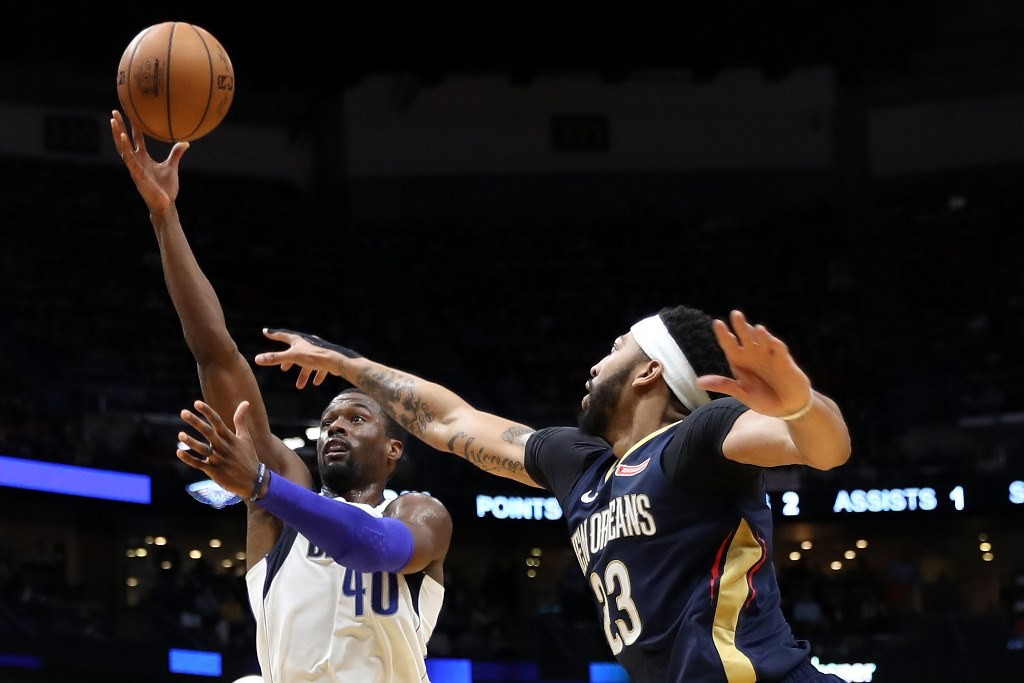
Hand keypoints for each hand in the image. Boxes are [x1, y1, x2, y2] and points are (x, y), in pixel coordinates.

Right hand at [110, 109, 188, 214]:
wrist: (165, 204)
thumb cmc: (166, 188)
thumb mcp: (171, 167)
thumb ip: (176, 154)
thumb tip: (185, 142)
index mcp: (143, 159)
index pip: (137, 139)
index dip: (133, 127)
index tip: (130, 113)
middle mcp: (136, 161)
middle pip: (125, 140)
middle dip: (119, 126)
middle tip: (115, 111)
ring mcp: (134, 167)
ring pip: (122, 147)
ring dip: (117, 133)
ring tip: (113, 119)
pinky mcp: (136, 173)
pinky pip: (129, 158)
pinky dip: (125, 147)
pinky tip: (122, 136)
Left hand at [177, 400, 261, 499]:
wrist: (253, 481)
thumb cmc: (248, 456)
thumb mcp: (246, 437)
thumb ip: (241, 420)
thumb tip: (245, 402)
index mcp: (231, 438)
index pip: (218, 422)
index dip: (207, 412)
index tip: (196, 403)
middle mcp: (224, 447)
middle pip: (208, 432)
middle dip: (196, 422)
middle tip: (183, 412)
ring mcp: (218, 460)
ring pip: (203, 449)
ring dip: (191, 442)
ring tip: (180, 435)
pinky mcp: (214, 471)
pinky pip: (199, 464)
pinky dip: (189, 459)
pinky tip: (179, 452)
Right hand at [254, 328, 349, 388]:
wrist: (336, 360)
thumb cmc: (314, 356)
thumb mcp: (292, 357)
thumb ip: (275, 358)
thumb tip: (256, 359)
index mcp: (298, 340)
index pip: (282, 336)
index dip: (273, 334)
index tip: (265, 332)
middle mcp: (308, 344)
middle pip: (295, 352)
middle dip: (289, 361)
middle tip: (283, 368)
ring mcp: (318, 351)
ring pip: (307, 363)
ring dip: (303, 374)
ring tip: (300, 385)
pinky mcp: (327, 359)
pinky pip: (320, 368)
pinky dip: (317, 375)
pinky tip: (316, 382)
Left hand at [696, 310, 812, 417]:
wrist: (788, 407)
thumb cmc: (764, 399)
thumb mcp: (741, 393)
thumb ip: (723, 385)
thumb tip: (698, 383)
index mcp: (740, 360)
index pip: (729, 344)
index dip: (724, 334)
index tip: (718, 323)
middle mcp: (753, 354)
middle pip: (745, 337)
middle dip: (741, 326)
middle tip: (735, 314)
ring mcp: (769, 355)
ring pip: (763, 339)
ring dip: (759, 334)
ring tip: (755, 328)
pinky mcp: (784, 360)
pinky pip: (779, 350)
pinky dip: (775, 345)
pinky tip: (771, 340)